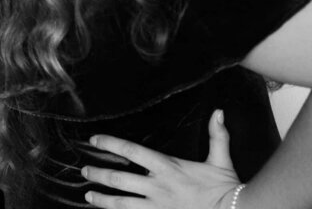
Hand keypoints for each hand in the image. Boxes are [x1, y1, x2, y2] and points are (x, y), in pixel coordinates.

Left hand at [82, 109, 241, 208]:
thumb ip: (217, 136)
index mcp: (168, 168)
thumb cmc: (226, 189)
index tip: (94, 139)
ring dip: (102, 199)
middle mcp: (158, 187)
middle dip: (98, 174)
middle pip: (118, 179)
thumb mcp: (221, 161)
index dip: (110, 143)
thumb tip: (219, 112)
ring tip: (89, 195)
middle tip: (84, 171)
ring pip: (121, 204)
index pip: (132, 151)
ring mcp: (157, 208)